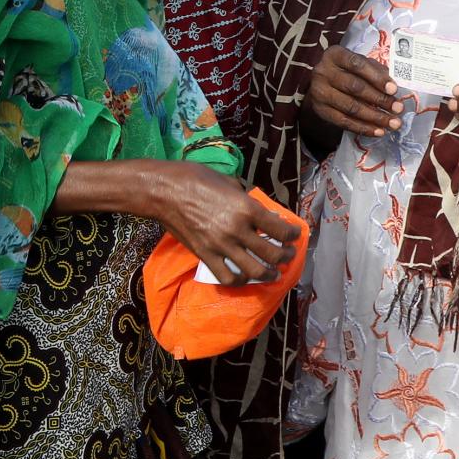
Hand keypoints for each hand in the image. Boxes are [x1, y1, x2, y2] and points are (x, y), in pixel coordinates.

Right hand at [152, 163, 298, 286]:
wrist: (163, 191)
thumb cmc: (196, 178)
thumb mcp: (229, 182)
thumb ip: (247, 199)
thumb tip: (261, 212)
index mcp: (246, 207)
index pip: (280, 229)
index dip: (292, 235)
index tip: (294, 235)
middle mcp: (237, 229)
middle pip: (272, 253)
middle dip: (285, 256)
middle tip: (287, 255)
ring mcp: (221, 245)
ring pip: (254, 270)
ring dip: (268, 274)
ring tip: (272, 272)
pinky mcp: (205, 256)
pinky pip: (228, 277)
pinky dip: (240, 280)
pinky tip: (245, 276)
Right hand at [306, 46, 403, 138]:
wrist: (323, 85)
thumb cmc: (348, 71)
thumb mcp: (361, 64)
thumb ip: (376, 71)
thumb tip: (393, 87)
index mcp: (335, 55)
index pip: (357, 64)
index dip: (376, 77)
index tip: (393, 89)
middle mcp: (323, 72)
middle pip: (354, 87)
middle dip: (379, 99)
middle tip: (398, 109)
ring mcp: (319, 92)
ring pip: (351, 107)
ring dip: (375, 117)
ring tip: (393, 123)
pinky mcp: (321, 111)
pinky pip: (344, 122)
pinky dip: (363, 128)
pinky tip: (378, 131)